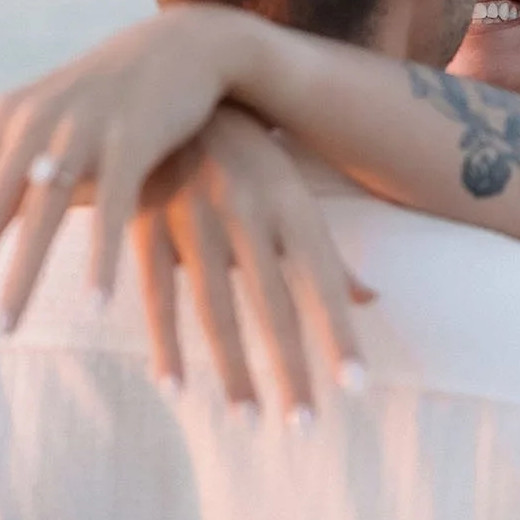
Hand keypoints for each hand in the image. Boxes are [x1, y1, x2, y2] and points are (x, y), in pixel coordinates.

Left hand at [0, 6, 253, 332]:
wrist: (184, 44)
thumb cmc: (110, 99)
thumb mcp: (52, 123)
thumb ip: (14, 166)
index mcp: (7, 121)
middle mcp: (34, 122)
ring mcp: (81, 128)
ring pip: (42, 212)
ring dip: (21, 273)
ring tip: (3, 327)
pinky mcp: (133, 136)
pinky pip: (112, 205)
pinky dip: (101, 256)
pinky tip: (95, 303)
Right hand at [133, 111, 374, 417]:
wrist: (175, 93)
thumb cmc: (249, 156)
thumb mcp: (293, 193)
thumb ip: (328, 252)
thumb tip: (371, 300)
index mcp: (290, 205)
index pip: (322, 282)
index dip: (339, 334)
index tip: (356, 387)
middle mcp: (246, 214)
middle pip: (272, 306)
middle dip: (289, 369)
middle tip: (303, 426)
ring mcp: (194, 220)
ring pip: (216, 309)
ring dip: (232, 370)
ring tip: (248, 419)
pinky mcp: (148, 226)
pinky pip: (157, 295)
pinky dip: (165, 343)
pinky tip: (175, 388)